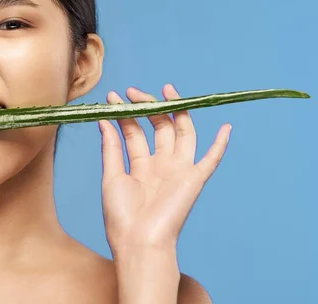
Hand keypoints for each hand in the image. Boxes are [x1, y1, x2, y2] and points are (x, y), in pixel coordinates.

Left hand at [99, 84, 231, 249]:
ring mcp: (178, 170)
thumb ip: (111, 146)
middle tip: (133, 91)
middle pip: (158, 127)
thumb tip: (103, 118)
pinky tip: (226, 128)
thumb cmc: (121, 215)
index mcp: (140, 165)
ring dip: (177, 112)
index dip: (125, 113)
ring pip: (182, 133)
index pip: (134, 131)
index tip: (113, 96)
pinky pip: (212, 160)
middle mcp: (160, 164)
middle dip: (147, 106)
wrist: (138, 241)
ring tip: (167, 90)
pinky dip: (221, 144)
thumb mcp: (111, 175)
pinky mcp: (194, 179)